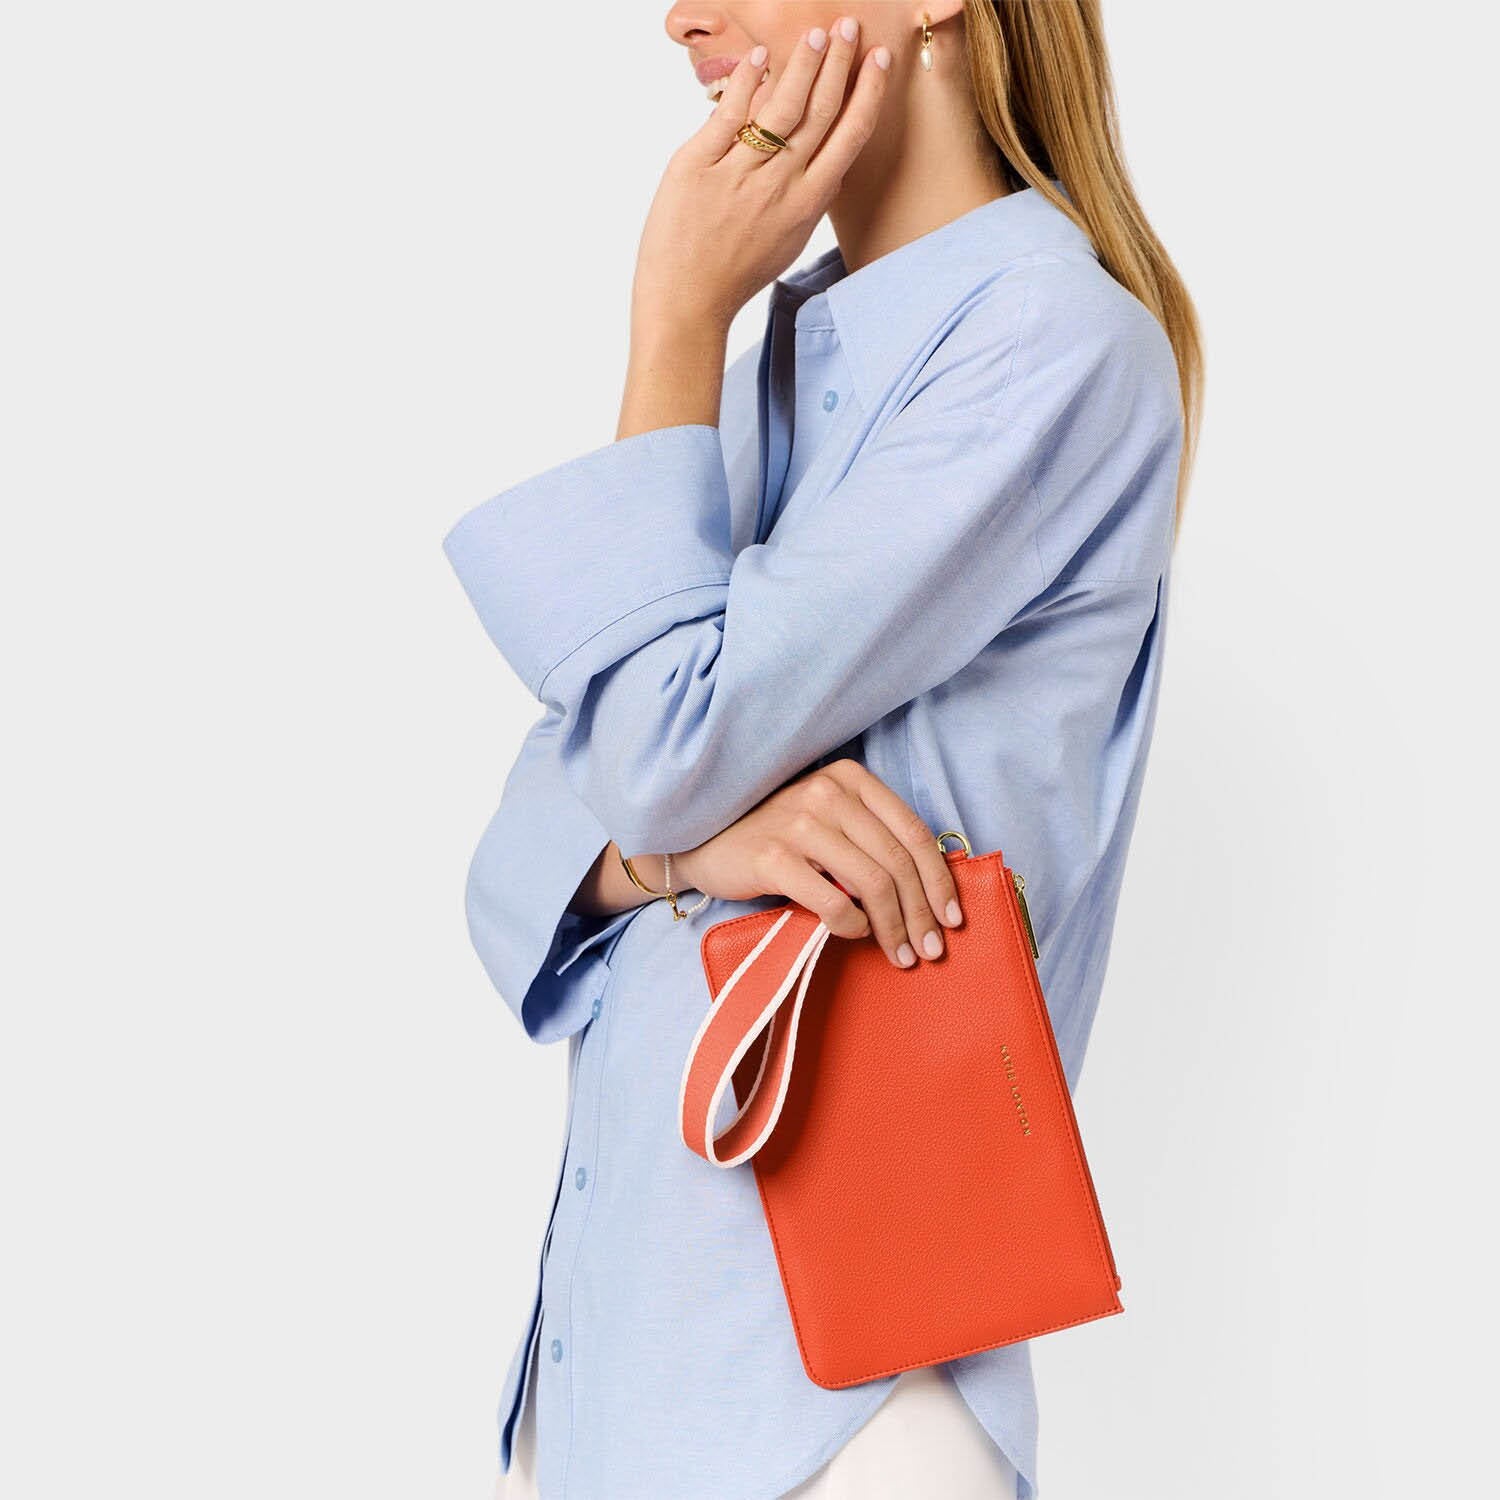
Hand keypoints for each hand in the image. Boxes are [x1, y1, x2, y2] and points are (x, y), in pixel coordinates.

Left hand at [629, 19, 891, 338]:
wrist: (686, 303)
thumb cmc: (734, 275)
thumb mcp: (786, 243)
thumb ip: (809, 202)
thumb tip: (831, 167)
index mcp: (806, 206)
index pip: (847, 138)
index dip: (866, 94)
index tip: (877, 60)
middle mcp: (779, 187)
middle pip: (819, 113)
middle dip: (838, 65)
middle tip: (847, 27)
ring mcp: (738, 176)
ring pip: (780, 108)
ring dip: (801, 65)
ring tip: (814, 35)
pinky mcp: (698, 168)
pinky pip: (728, 115)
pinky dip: (746, 81)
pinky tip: (759, 57)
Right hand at [670, 759, 963, 969]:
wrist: (704, 841)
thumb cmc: (776, 837)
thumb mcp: (829, 820)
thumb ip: (870, 838)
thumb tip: (929, 889)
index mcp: (851, 779)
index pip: (913, 832)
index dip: (940, 880)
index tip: (953, 918)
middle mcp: (828, 792)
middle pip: (897, 862)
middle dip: (922, 913)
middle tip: (932, 950)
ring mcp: (800, 823)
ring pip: (872, 883)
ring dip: (894, 927)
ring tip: (901, 955)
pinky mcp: (774, 857)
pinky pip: (833, 902)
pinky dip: (852, 926)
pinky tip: (855, 935)